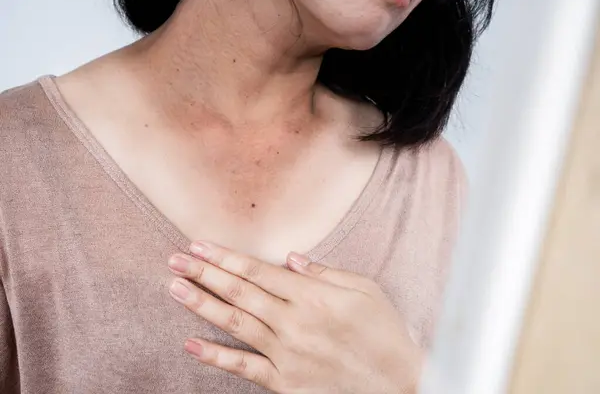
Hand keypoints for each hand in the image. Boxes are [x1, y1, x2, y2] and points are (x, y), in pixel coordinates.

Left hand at [167, 241, 422, 393]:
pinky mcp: (285, 383)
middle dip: (204, 274)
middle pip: (240, 292)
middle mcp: (294, 322)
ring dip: (202, 305)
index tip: (199, 246)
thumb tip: (290, 258)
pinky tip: (191, 343)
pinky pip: (244, 368)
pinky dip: (216, 356)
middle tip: (175, 260)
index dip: (225, 257)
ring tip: (175, 289)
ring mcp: (286, 354)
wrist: (399, 385)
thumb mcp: (365, 290)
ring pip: (235, 324)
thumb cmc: (385, 333)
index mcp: (313, 296)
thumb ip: (325, 272)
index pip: (258, 271)